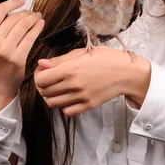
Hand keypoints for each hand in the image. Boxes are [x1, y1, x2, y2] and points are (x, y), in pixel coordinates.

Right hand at [0, 0, 44, 110]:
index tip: (21, 1)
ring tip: (37, 17)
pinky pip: (31, 37)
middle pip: (14, 18)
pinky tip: (40, 24)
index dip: (12, 3)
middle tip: (32, 12)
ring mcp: (5, 50)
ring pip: (23, 25)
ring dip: (33, 18)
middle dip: (26, 13)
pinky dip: (37, 28)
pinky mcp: (17, 58)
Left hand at [34, 46, 150, 115]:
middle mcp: (73, 84)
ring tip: (58, 87)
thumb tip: (41, 64)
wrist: (126, 72)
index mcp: (70, 69)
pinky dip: (64, 105)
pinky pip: (67, 111)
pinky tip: (69, 96)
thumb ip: (60, 60)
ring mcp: (80, 97)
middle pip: (44, 92)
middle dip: (43, 85)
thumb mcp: (82, 52)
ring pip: (53, 103)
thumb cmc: (106, 58)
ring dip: (51, 96)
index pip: (41, 79)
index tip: (43, 71)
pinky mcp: (87, 105)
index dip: (38, 75)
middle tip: (49, 79)